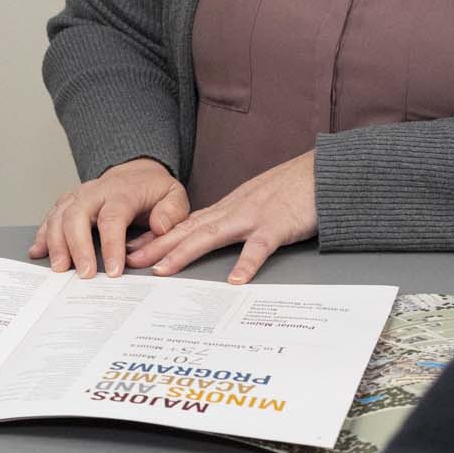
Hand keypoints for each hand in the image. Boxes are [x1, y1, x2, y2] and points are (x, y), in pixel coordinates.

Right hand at [29, 157, 187, 277]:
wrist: (135, 172)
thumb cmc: (153, 190)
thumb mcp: (174, 195)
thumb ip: (171, 212)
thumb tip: (159, 227)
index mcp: (122, 191)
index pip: (113, 217)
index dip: (112, 246)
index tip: (113, 271)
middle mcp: (95, 192)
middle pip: (77, 214)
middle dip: (76, 246)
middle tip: (82, 274)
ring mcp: (78, 196)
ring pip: (58, 215)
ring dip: (55, 242)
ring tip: (59, 268)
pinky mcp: (67, 203)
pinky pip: (50, 217)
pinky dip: (42, 235)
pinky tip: (38, 252)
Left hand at [129, 152, 316, 282]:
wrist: (322, 171)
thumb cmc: (293, 188)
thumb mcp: (256, 201)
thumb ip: (236, 217)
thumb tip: (217, 234)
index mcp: (229, 207)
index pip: (186, 224)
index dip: (159, 237)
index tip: (135, 248)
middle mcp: (234, 210)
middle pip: (188, 230)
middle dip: (157, 246)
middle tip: (131, 260)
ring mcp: (254, 217)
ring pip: (211, 236)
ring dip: (184, 252)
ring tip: (163, 270)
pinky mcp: (277, 226)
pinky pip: (259, 247)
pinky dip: (246, 264)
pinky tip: (235, 280)